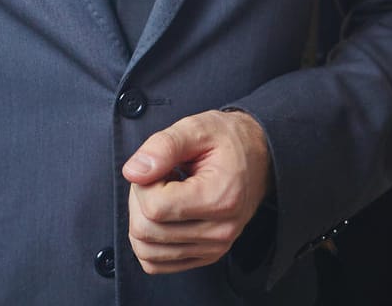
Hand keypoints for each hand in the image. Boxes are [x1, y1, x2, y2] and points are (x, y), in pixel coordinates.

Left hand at [122, 110, 270, 274]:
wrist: (259, 157)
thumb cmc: (228, 141)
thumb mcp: (197, 128)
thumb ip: (163, 147)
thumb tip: (132, 172)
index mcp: (220, 199)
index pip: (154, 207)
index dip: (142, 183)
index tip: (159, 167)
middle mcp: (220, 231)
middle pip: (146, 231)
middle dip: (140, 200)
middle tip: (160, 177)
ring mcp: (214, 248)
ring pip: (147, 251)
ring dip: (142, 220)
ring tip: (164, 194)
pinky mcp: (206, 255)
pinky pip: (157, 263)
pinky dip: (149, 241)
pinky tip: (164, 214)